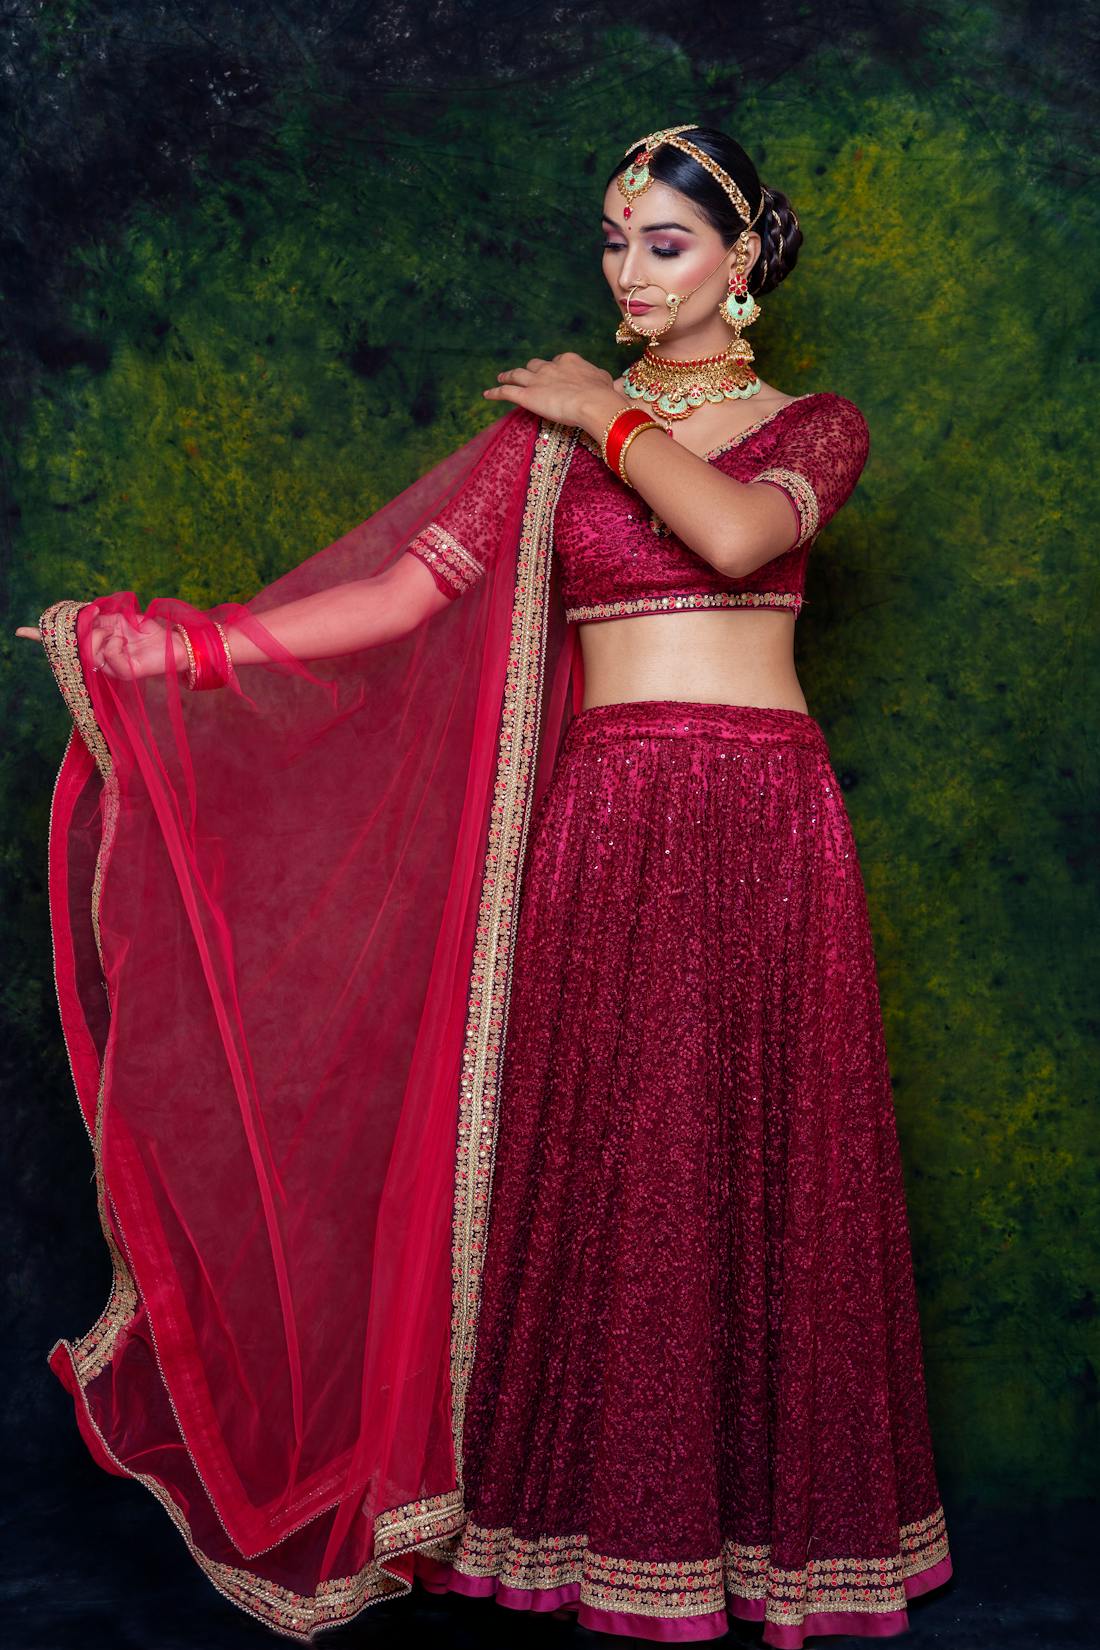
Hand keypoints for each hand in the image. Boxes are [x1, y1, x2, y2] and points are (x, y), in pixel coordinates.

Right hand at [15, 612, 187, 679]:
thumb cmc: (146, 630)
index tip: (20, 632)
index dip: (42, 636)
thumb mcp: (117, 618)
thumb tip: (81, 614)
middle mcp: (99, 659)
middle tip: (110, 629)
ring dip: (105, 637)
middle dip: (90, 633)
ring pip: (91, 651)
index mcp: (95, 644)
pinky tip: (126, 644)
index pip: (66, 642)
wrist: (171, 642)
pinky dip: (116, 645)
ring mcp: (109, 668)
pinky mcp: (122, 673)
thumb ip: (96, 619)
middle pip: (78, 645)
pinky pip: (108, 656)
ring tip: (121, 636)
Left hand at [483, 351, 628, 433]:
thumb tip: (610, 383)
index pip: (558, 362)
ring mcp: (537, 381)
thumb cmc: (605, 395)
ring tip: (502, 376)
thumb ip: (602, 380)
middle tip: (526, 374)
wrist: (595, 404)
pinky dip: (495, 392)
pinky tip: (487, 394)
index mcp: (570, 361)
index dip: (554, 369)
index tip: (554, 375)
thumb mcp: (607, 382)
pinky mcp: (527, 396)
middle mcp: (551, 367)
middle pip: (535, 365)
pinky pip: (506, 392)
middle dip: (531, 370)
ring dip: (508, 375)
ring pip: (517, 374)